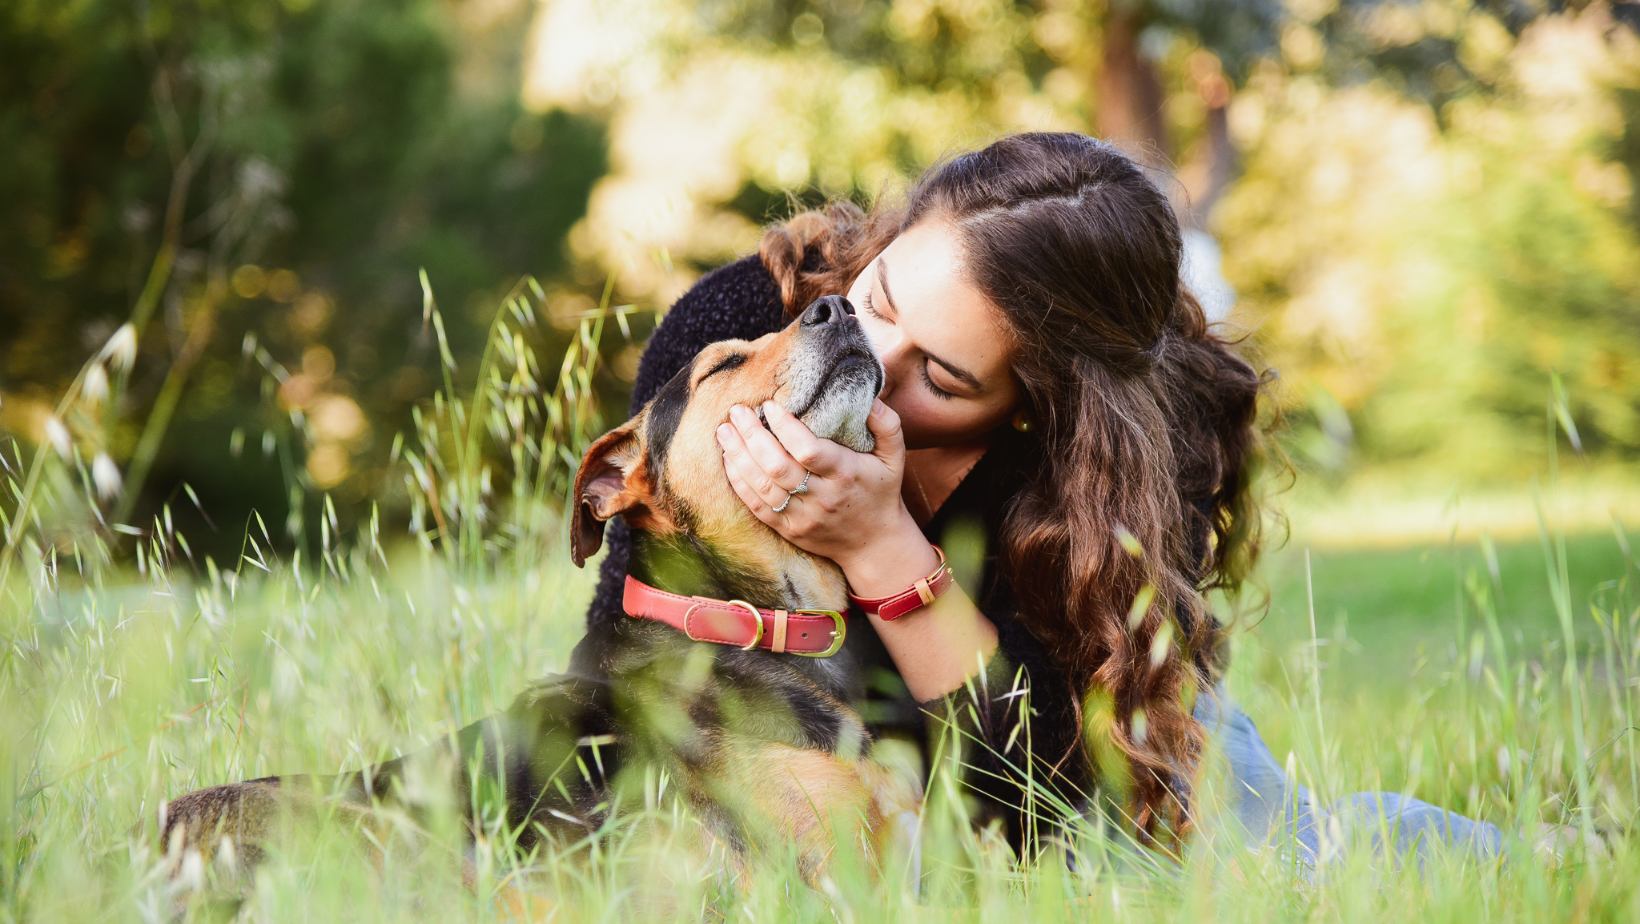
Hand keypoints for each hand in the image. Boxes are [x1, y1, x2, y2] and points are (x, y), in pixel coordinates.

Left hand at [715, 399, 934, 581]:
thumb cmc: (881, 491)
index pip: (809, 450)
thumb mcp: (895, 457)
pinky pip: (756, 506)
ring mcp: (802, 516)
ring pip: (762, 487)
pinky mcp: (788, 529)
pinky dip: (738, 482)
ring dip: (738, 457)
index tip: (769, 405)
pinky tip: (728, 460)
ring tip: (725, 430)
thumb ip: (887, 424)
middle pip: (778, 467)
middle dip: (752, 437)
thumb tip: (869, 399)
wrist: (874, 543)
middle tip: (737, 411)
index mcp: (845, 474)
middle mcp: (822, 497)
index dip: (785, 427)